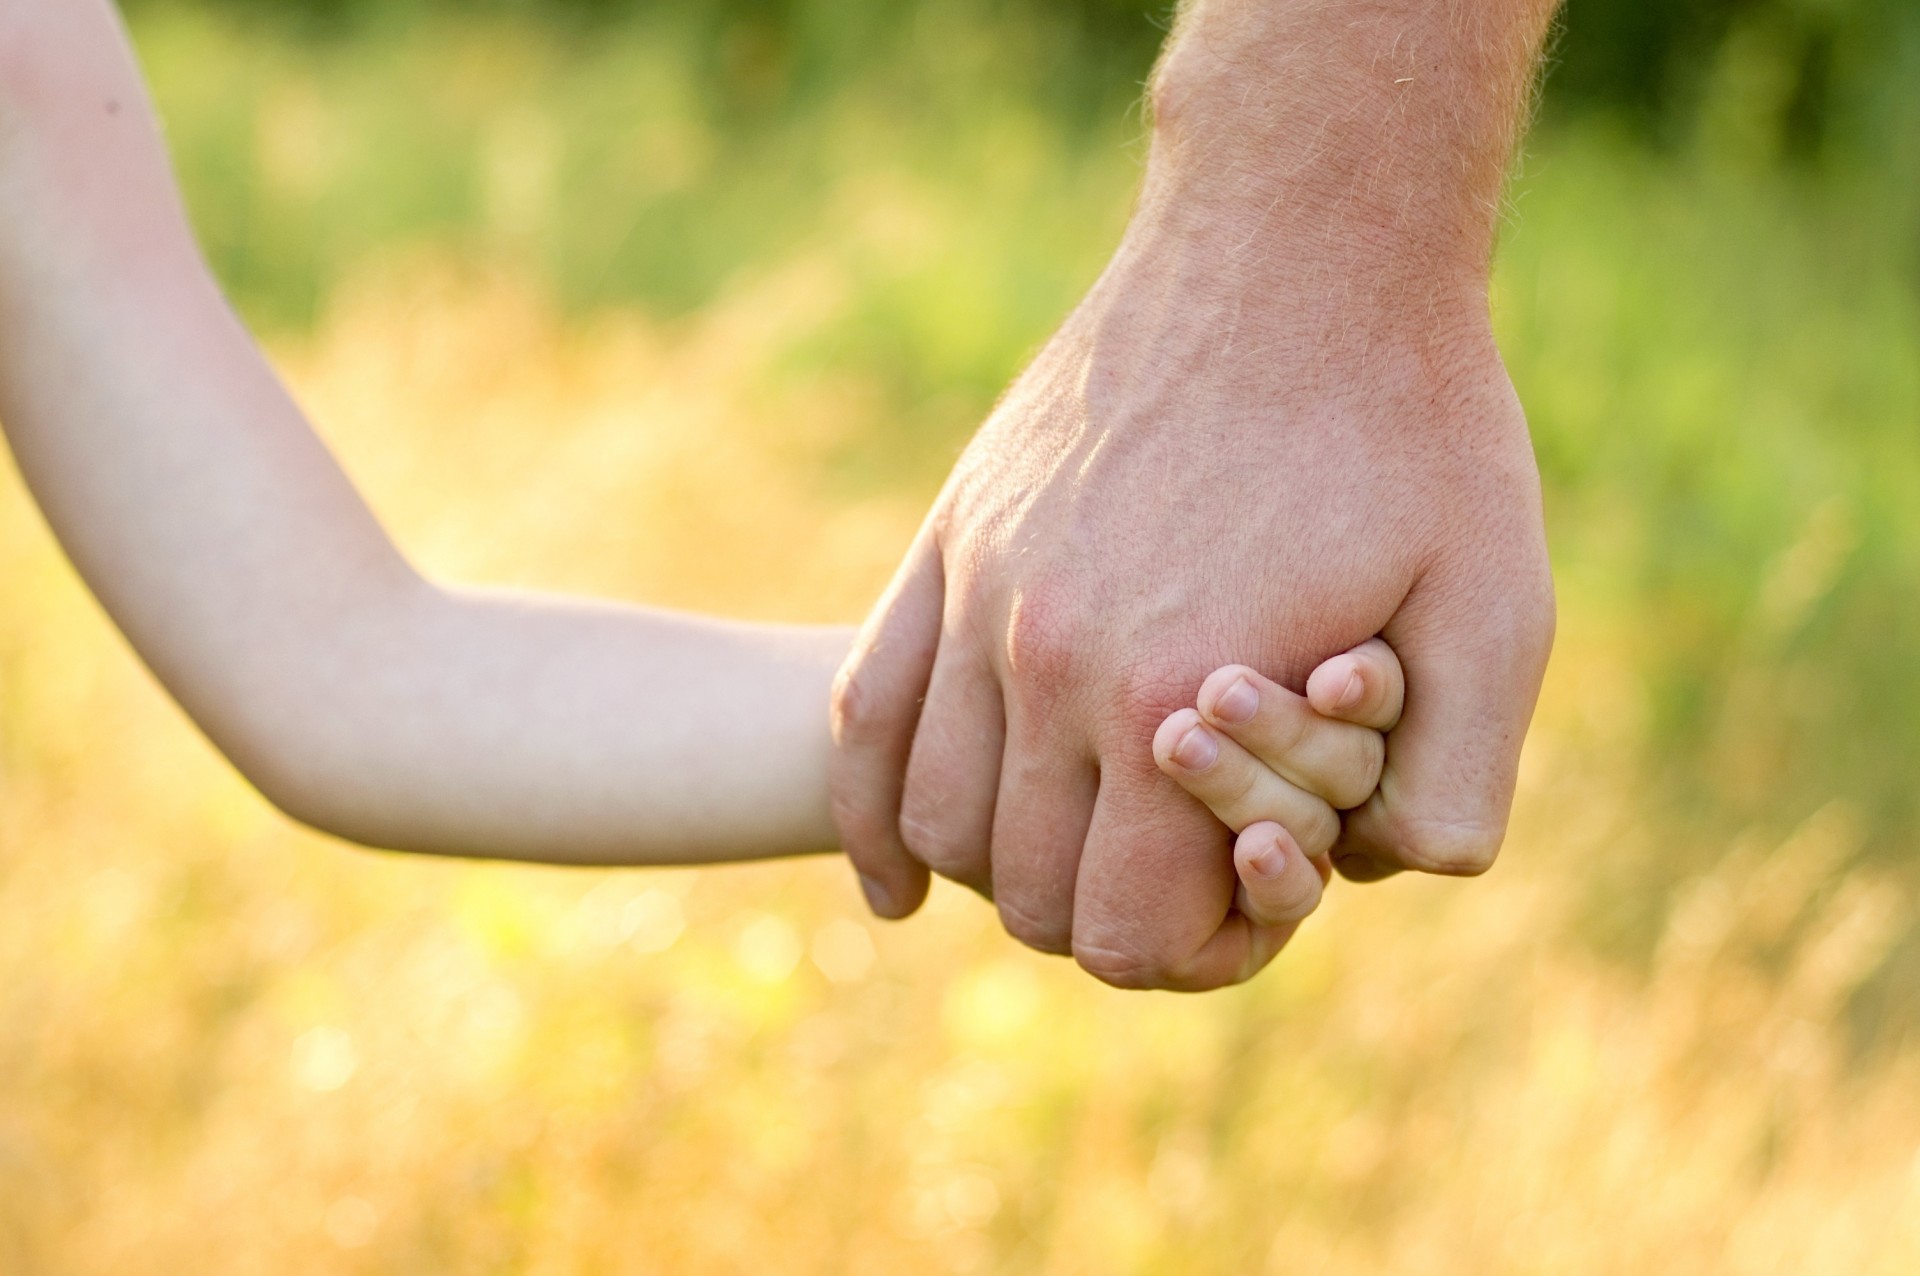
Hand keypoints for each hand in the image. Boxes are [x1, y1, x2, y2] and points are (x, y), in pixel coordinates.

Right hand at [829, 0, 1556, 991]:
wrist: (1298, 244)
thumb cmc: (1412, 424)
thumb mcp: (1496, 603)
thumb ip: (1457, 778)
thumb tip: (1391, 878)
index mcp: (1169, 705)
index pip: (1124, 932)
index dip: (1186, 950)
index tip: (1239, 905)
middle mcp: (1049, 664)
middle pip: (1027, 891)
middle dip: (1103, 915)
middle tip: (1174, 872)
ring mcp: (983, 596)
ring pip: (936, 817)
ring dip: (1000, 870)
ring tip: (1074, 853)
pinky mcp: (953, 539)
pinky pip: (864, 713)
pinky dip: (872, 817)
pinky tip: (896, 884)